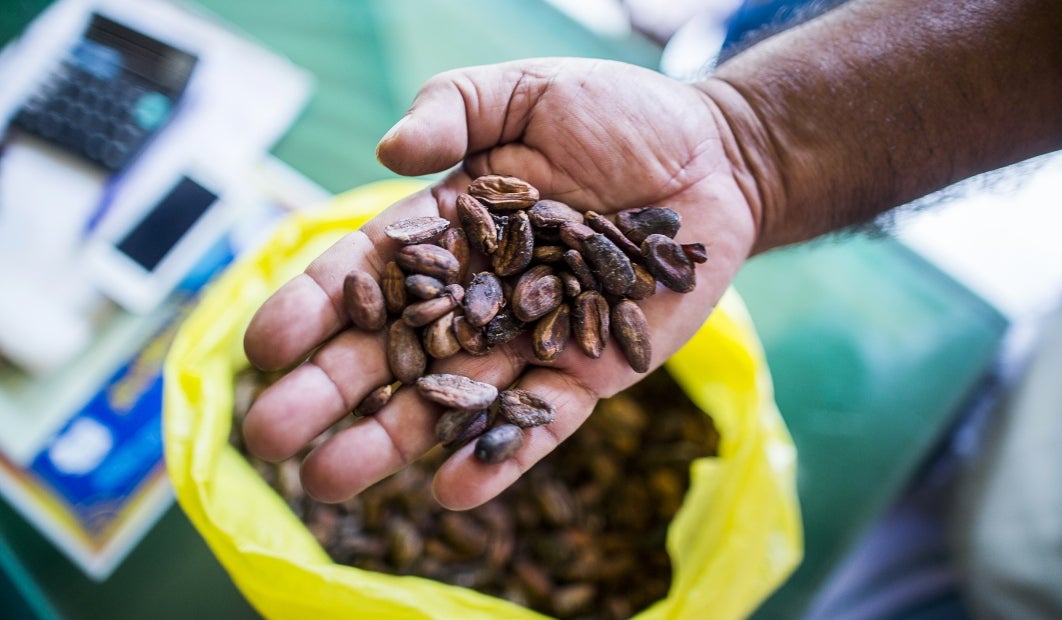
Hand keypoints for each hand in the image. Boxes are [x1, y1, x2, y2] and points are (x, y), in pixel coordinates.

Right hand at [242, 58, 758, 509]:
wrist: (715, 156)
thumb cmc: (619, 115)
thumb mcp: (524, 90)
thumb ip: (452, 109)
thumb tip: (389, 150)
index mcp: (447, 230)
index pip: (366, 273)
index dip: (312, 307)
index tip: (263, 345)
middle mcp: (477, 293)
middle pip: (392, 348)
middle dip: (329, 391)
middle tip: (268, 437)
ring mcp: (531, 337)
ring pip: (452, 396)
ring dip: (393, 440)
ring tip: (333, 482)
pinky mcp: (590, 369)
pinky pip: (540, 418)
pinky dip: (501, 453)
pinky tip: (452, 490)